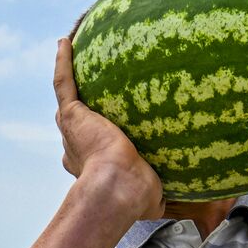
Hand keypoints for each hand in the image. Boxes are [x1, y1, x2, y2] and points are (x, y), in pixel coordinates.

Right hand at [54, 37, 163, 219]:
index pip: (87, 150)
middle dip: (76, 107)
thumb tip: (184, 205)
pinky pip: (64, 83)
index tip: (103, 132)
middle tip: (86, 87)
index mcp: (89, 164)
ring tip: (71, 51)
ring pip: (66, 96)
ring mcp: (71, 128)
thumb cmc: (134, 197)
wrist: (117, 189)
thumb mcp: (153, 198)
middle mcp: (75, 146)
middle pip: (74, 122)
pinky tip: (66, 42)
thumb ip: (162, 196)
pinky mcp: (72, 114)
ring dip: (67, 74)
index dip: (92, 141)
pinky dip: (63, 62)